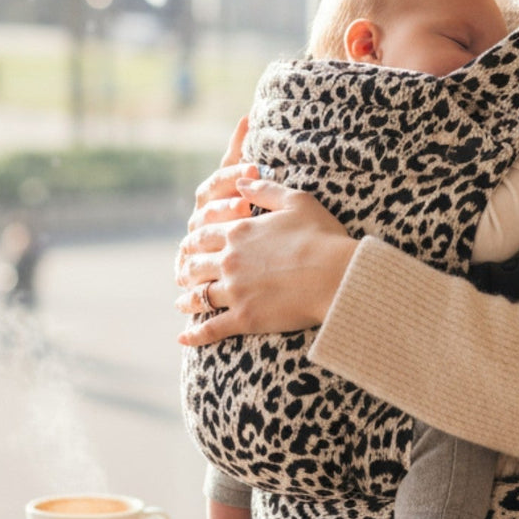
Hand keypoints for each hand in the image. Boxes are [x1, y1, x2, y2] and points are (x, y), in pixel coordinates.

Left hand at [175, 131, 355, 345]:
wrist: (336, 275)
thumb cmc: (322, 236)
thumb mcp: (296, 201)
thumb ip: (265, 190)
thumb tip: (241, 181)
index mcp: (239, 231)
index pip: (203, 234)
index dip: (194, 240)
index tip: (189, 246)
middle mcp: (229, 260)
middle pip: (195, 265)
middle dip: (186, 269)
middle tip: (182, 274)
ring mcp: (234, 291)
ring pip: (198, 296)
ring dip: (187, 299)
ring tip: (182, 303)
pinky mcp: (244, 318)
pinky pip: (210, 328)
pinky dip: (194, 334)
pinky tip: (183, 338)